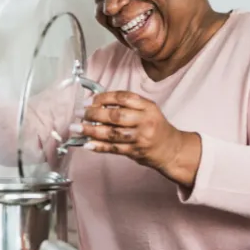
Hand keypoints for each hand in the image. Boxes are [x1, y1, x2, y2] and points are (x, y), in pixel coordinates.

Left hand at [75, 91, 196, 177]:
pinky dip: (98, 146)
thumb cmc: (156, 127)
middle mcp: (145, 121)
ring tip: (77, 128)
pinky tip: (87, 143)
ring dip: (91, 130)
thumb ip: (127, 105)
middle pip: (116, 115)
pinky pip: (113, 148)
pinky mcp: (135, 152)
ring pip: (112, 133)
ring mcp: (140, 138)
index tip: (90, 100)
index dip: (104, 97)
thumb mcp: (148, 110)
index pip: (123, 97)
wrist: (171, 149)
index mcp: (148, 107)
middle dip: (94, 113)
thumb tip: (97, 104)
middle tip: (80, 113)